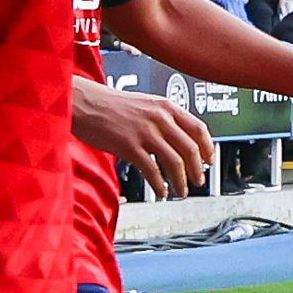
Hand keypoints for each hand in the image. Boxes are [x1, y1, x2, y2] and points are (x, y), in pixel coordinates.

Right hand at [73, 80, 213, 196]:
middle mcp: (159, 118)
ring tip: (181, 191)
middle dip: (197, 169)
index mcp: (166, 106)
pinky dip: (160, 185)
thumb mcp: (145, 104)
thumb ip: (163, 119)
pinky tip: (161, 191)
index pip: (198, 128)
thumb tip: (179, 139)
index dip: (207, 148)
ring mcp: (145, 132)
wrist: (83, 102)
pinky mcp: (129, 146)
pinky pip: (152, 171)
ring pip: (175, 162)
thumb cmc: (110, 104)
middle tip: (198, 181)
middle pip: (190, 149)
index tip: (209, 160)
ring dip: (181, 181)